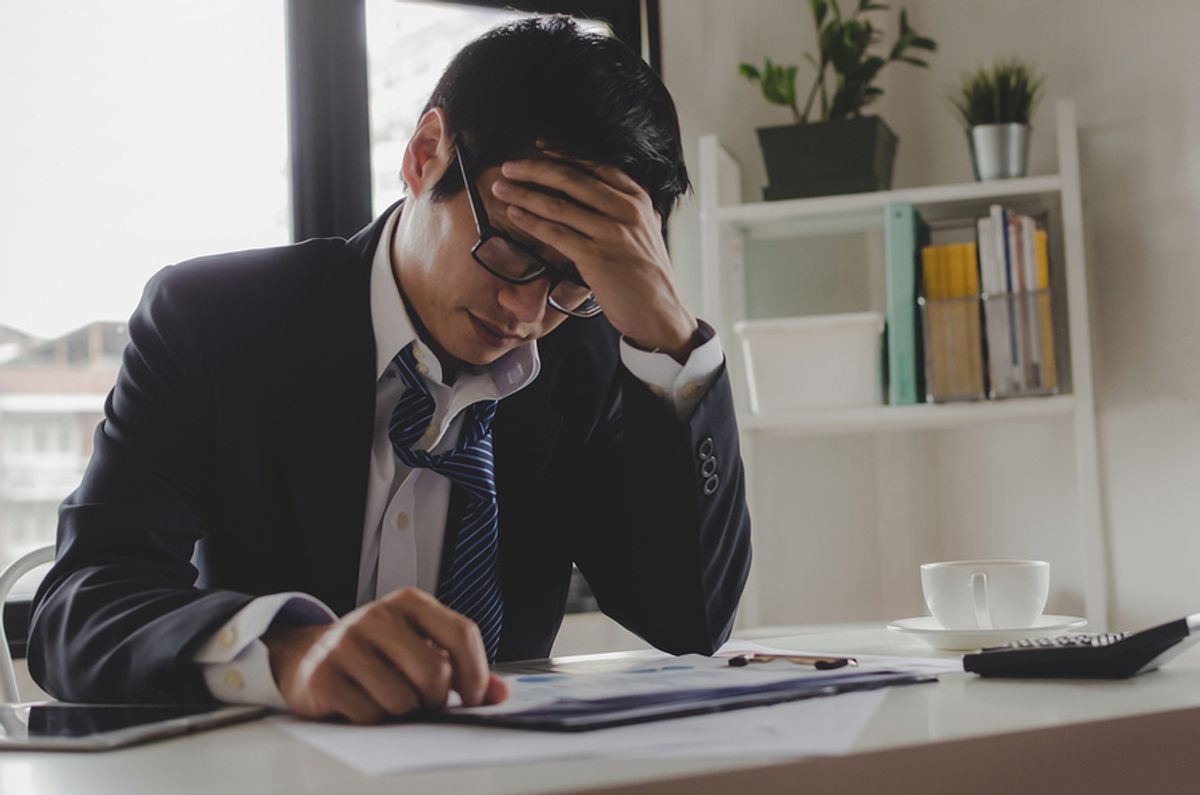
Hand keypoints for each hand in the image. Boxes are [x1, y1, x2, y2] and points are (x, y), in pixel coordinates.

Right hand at [263, 587, 507, 723]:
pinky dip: (373, 718)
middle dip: (437, 699)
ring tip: (388, 697)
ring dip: (402, 711)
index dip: (477, 673)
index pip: (462, 633)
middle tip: (426, 701)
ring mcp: (346, 642)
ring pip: (402, 699)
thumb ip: (462, 668)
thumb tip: (500, 694)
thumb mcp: (419, 647)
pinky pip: (370, 715)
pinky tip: (361, 701)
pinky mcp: (323, 674)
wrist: (310, 657)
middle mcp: (377, 615)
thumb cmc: (377, 654)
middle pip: (435, 671)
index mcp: (409, 602)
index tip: (476, 698)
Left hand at [491, 145, 699, 361]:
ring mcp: (612, 232)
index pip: (596, 165)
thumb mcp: (646, 232)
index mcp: (638, 199)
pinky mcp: (596, 256)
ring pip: (558, 204)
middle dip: (534, 169)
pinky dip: (531, 222)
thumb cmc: (649, 278)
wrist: (662, 314)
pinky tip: (514, 216)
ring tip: (501, 189)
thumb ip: (625, 211)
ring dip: (524, 194)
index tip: (539, 148)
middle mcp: (626, 210)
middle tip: (509, 166)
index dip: (564, 153)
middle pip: (572, 178)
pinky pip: (556, 233)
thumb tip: (598, 195)